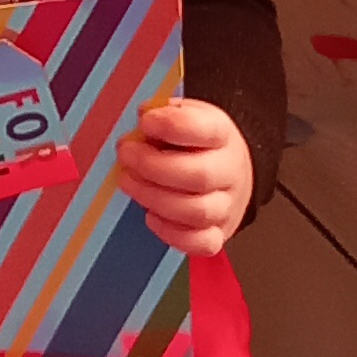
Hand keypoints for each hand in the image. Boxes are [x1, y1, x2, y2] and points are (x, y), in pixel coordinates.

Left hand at [118, 98, 252, 254]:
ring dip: (154, 198)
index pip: (204, 130)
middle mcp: (230, 172)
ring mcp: (228, 207)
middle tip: (126, 154)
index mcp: (222, 134)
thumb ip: (161, 113)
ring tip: (128, 181)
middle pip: (200, 176)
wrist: (231, 167)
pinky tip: (150, 215)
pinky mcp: (220, 234)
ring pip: (198, 212)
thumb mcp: (183, 113)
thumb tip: (142, 118)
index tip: (144, 122)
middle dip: (153, 167)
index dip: (171, 126)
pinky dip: (171, 233)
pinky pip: (201, 244)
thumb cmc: (197, 139)